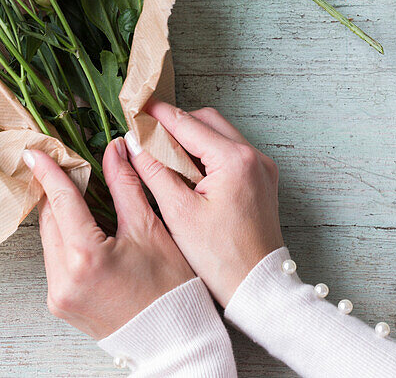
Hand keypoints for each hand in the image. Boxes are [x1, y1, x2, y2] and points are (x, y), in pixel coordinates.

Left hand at [24, 137, 194, 339]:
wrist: (173, 339)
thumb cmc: (170, 288)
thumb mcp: (149, 229)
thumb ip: (125, 185)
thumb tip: (114, 149)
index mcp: (86, 257)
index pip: (60, 201)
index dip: (49, 171)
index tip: (36, 151)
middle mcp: (63, 279)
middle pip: (50, 219)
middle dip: (57, 191)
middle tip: (67, 167)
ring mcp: (58, 295)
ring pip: (49, 239)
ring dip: (60, 216)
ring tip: (80, 198)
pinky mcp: (59, 304)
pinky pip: (54, 261)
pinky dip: (64, 241)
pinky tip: (83, 231)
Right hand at [127, 100, 283, 304]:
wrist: (258, 288)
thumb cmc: (220, 257)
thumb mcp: (178, 212)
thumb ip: (153, 171)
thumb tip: (133, 144)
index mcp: (235, 161)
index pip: (188, 123)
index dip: (158, 116)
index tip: (135, 109)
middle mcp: (254, 157)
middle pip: (207, 121)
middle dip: (176, 123)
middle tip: (146, 133)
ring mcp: (262, 168)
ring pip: (220, 135)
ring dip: (192, 138)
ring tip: (162, 153)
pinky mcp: (262, 181)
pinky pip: (231, 153)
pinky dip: (207, 154)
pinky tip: (186, 170)